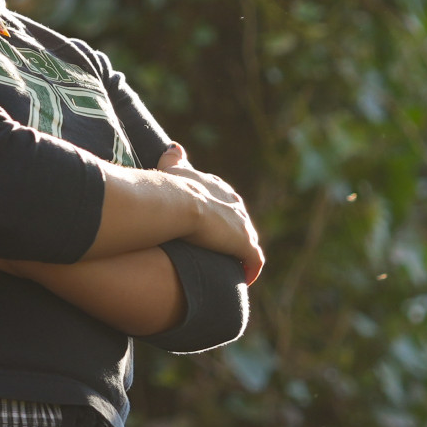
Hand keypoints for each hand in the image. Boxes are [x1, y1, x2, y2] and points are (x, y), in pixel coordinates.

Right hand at [158, 143, 263, 284]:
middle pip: (241, 223)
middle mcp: (237, 206)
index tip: (212, 228)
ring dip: (242, 255)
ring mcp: (243, 226)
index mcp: (222, 190)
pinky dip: (251, 269)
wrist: (179, 203)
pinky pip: (254, 261)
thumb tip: (174, 146)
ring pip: (249, 242)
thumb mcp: (173, 169)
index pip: (227, 203)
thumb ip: (174, 158)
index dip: (220, 216)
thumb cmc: (172, 188)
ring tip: (230, 269)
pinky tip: (244, 279)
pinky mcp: (245, 245)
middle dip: (234, 236)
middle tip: (221, 252)